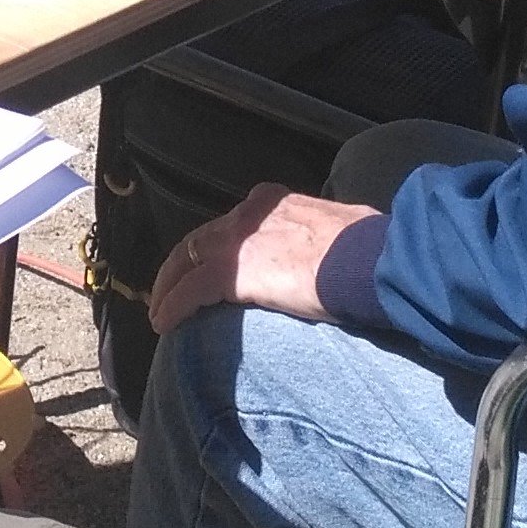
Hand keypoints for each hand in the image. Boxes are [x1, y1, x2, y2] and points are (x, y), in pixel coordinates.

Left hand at [147, 185, 381, 332]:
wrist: (366, 259)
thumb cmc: (366, 250)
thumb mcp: (337, 231)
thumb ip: (317, 240)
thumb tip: (326, 258)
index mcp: (273, 203)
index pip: (231, 225)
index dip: (213, 246)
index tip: (206, 264)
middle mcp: (248, 215)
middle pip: (198, 240)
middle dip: (179, 266)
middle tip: (168, 290)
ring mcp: (236, 241)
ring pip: (184, 263)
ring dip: (168, 289)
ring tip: (160, 311)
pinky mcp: (230, 272)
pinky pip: (188, 292)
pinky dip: (172, 307)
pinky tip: (164, 324)